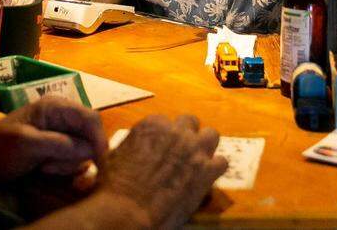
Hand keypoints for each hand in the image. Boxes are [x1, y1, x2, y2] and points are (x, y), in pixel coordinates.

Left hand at [0, 96, 105, 181]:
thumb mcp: (28, 145)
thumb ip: (61, 144)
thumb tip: (91, 149)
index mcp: (56, 107)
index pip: (91, 119)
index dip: (99, 141)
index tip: (100, 164)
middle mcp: (62, 116)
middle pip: (89, 137)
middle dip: (76, 156)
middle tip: (50, 167)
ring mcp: (59, 131)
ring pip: (82, 151)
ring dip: (66, 165)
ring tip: (42, 168)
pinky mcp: (55, 147)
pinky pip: (71, 159)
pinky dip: (62, 168)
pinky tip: (43, 170)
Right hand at [96, 114, 226, 229]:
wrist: (128, 213)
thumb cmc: (114, 187)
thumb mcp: (114, 157)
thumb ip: (130, 145)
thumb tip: (132, 149)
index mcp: (153, 125)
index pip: (165, 122)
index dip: (164, 137)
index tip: (161, 149)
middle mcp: (176, 132)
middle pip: (190, 122)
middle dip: (187, 135)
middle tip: (181, 152)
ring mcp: (194, 150)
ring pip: (211, 135)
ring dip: (205, 146)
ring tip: (198, 161)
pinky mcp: (207, 171)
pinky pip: (222, 162)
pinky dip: (215, 170)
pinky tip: (206, 179)